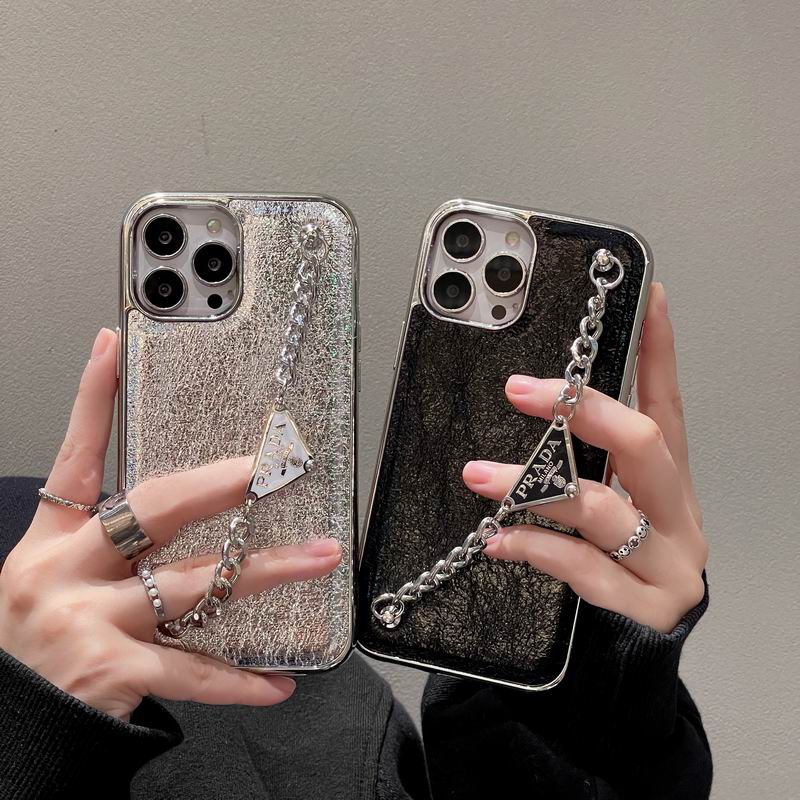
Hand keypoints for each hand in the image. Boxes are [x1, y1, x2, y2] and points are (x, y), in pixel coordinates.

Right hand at [0, 328, 341, 720]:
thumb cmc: (33, 653)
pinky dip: (239, 681)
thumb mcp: (50, 584)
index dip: (92, 398)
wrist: (13, 734)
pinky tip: (278, 684)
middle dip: (218, 483)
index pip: (75, 457)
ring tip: (319, 557)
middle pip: (153, 508)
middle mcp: (66, 574)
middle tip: (268, 465)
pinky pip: (193, 671)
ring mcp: (89, 622)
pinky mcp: (111, 674)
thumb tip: (169, 509)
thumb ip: (102, 547)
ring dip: (267, 569)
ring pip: (193, 582)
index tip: (112, 346)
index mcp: (51, 546)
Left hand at [462, 283, 706, 633]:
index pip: (667, 402)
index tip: (643, 295)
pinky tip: (498, 539)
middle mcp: (677, 516)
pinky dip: (538, 549)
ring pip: (604, 512)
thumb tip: (532, 408)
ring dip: (535, 488)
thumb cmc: (618, 567)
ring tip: (479, 476)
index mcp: (667, 482)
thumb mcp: (608, 507)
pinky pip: (586, 573)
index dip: (658, 350)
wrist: (634, 660)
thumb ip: (581, 466)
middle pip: (644, 447)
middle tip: (521, 390)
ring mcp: (667, 566)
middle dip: (583, 411)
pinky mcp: (645, 612)